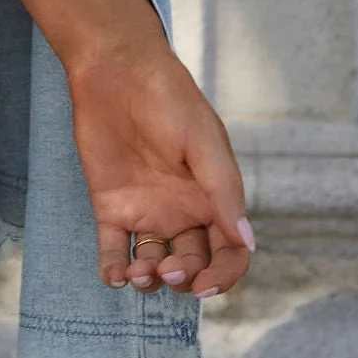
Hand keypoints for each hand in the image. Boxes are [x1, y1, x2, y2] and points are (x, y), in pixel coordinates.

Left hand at [64, 43, 253, 298]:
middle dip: (185, 278)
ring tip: (138, 273)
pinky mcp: (111, 205)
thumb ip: (223, 191)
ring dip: (149, 279)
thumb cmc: (170, 100)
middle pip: (193, 264)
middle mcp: (183, 212)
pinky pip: (113, 247)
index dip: (223, 276)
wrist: (118, 71)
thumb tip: (246, 241)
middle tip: (168, 270)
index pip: (229, 253)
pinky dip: (114, 269)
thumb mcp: (204, 142)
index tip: (205, 286)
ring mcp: (147, 211)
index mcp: (213, 199)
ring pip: (154, 262)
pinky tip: (114, 277)